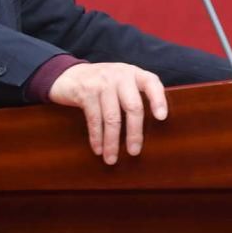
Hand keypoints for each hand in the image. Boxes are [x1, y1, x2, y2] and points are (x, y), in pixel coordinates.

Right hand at [47, 63, 167, 164]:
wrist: (70, 75)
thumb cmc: (103, 84)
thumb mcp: (122, 82)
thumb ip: (135, 95)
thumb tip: (153, 126)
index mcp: (133, 73)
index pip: (151, 83)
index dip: (158, 99)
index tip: (162, 117)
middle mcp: (120, 75)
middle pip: (133, 106)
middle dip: (134, 132)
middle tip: (134, 152)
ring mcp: (102, 83)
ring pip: (112, 117)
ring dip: (112, 141)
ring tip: (112, 159)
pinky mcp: (86, 92)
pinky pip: (94, 119)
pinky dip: (96, 137)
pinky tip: (98, 149)